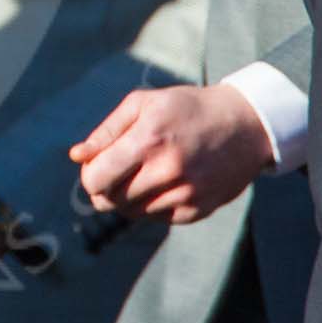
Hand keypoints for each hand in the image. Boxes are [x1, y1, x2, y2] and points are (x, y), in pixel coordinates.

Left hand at [69, 85, 272, 222]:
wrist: (244, 125)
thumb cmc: (186, 109)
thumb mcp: (144, 104)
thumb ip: (106, 132)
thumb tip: (77, 156)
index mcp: (148, 140)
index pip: (97, 178)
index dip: (89, 175)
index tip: (96, 166)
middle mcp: (167, 170)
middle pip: (110, 199)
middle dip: (105, 187)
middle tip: (116, 171)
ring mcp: (185, 193)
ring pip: (132, 212)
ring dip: (127, 197)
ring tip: (142, 173)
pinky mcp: (198, 210)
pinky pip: (156, 218)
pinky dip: (151, 205)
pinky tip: (163, 183)